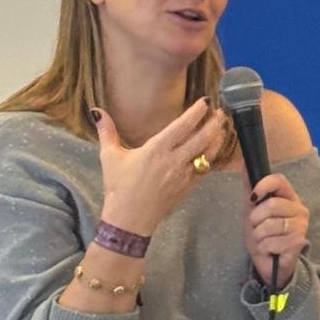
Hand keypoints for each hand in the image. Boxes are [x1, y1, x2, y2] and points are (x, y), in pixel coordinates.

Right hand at [94, 100, 226, 233]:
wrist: (131, 217)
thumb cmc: (119, 186)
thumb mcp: (110, 156)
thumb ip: (107, 131)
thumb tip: (96, 111)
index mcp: (157, 149)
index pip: (182, 126)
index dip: (196, 113)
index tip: (204, 102)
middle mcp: (174, 160)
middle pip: (202, 138)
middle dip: (214, 123)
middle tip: (221, 112)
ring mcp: (184, 174)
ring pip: (208, 154)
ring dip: (217, 139)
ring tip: (222, 128)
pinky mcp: (188, 186)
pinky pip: (205, 169)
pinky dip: (212, 158)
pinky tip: (214, 151)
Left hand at [246, 172, 309, 288]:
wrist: (270, 262)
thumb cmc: (263, 234)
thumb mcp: (252, 210)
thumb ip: (250, 187)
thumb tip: (244, 163)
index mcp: (289, 197)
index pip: (279, 180)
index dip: (263, 185)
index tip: (252, 198)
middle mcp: (299, 210)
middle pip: (272, 205)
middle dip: (256, 219)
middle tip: (256, 227)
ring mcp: (301, 227)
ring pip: (270, 225)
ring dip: (258, 235)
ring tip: (262, 240)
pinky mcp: (298, 243)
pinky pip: (271, 242)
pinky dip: (263, 248)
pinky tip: (269, 250)